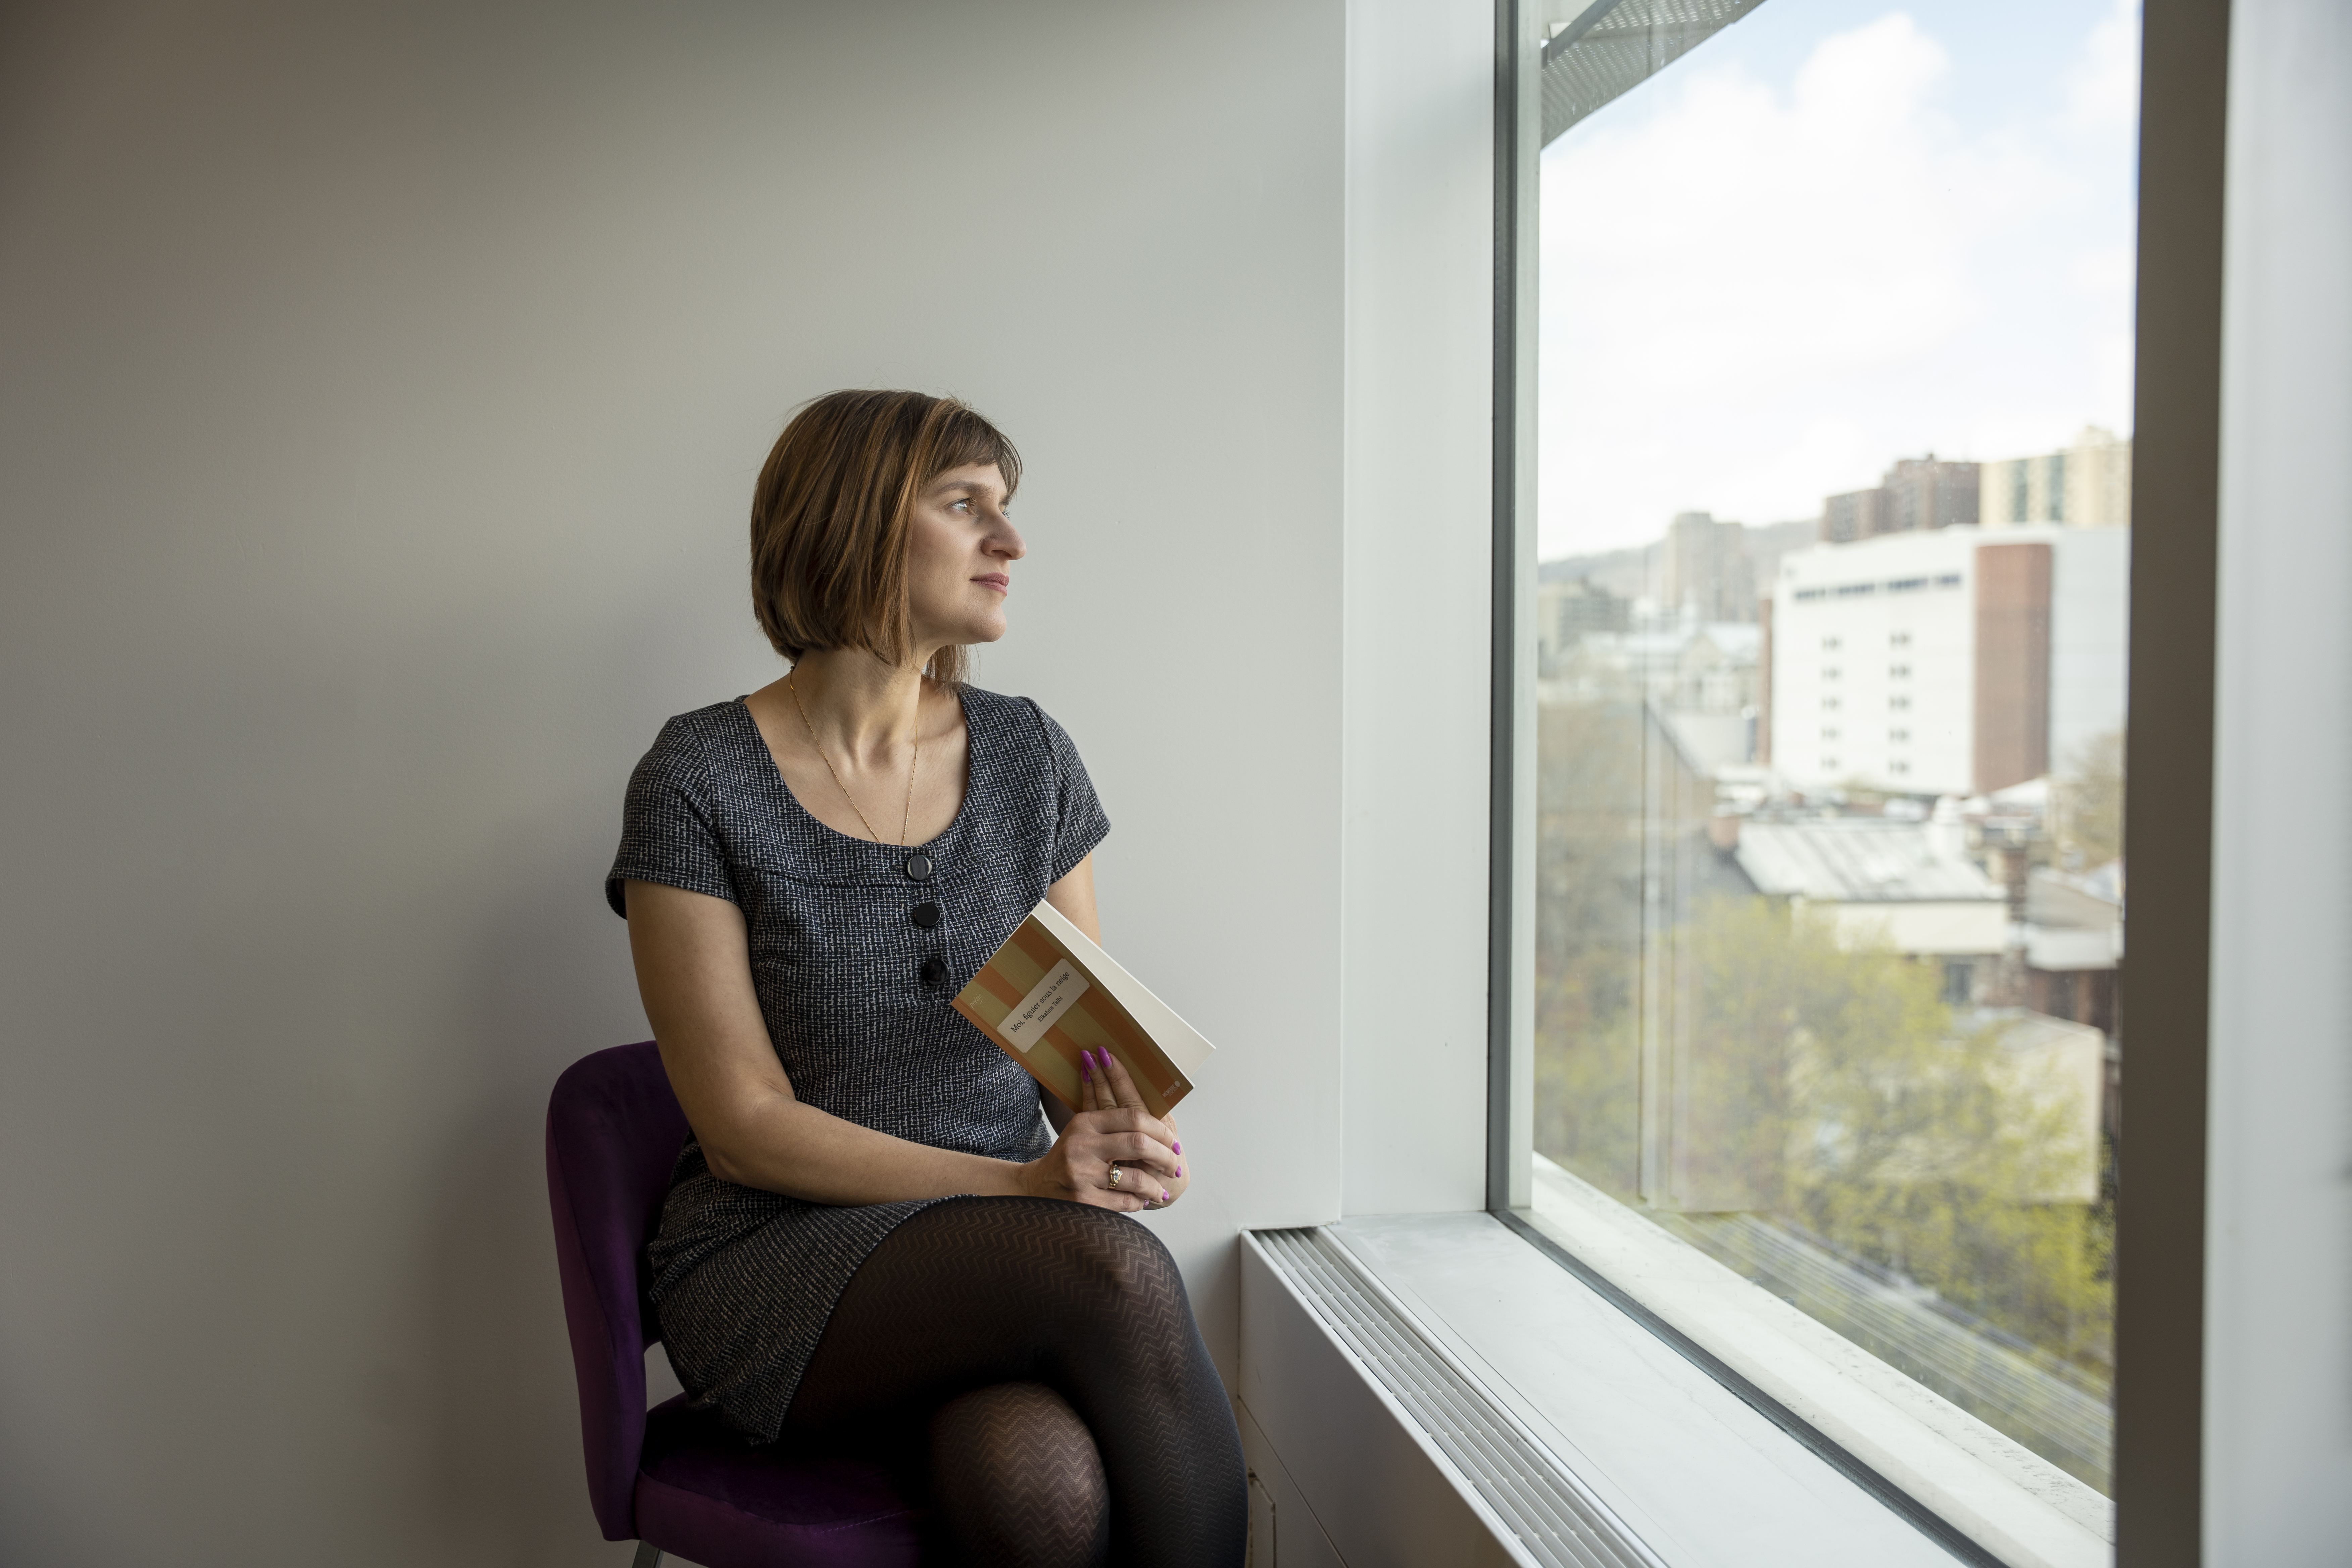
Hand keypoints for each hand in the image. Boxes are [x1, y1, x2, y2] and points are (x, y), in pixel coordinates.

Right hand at [1016, 1048, 1187, 1211]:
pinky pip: (1124, 1201)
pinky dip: (1137, 1202)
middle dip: (1165, 1157)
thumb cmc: (1070, 1158)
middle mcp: (1082, 1144)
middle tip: (1175, 1167)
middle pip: (1139, 1143)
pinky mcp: (1082, 1200)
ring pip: (1136, 1178)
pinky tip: (1140, 1201)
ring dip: (1154, 1187)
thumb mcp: (1083, 1130)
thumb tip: (1151, 1109)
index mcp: (1085, 1122)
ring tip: (1159, 1191)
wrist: (1036, 1187)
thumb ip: (1112, 1119)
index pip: (1134, 1117)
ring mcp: (1081, 1173)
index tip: (1174, 1143)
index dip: (1161, 1131)